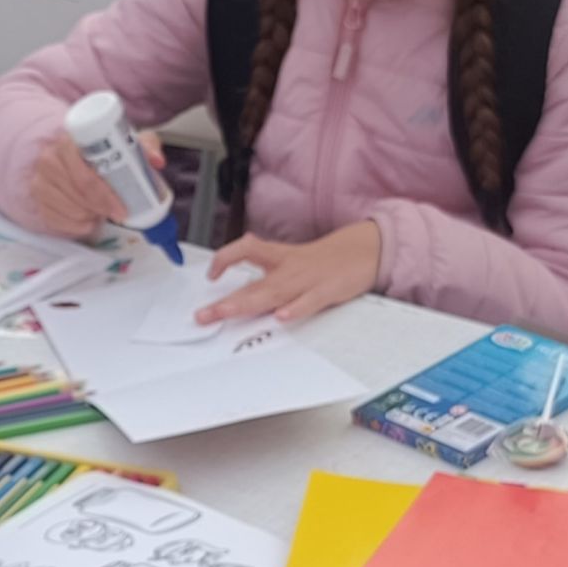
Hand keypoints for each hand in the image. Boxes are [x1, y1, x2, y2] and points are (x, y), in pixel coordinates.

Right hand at [21, 128, 160, 238]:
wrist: (76, 155)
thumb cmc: (104, 152)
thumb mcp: (127, 143)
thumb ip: (145, 147)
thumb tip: (157, 161)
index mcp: (69, 142)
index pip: (84, 176)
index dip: (104, 196)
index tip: (122, 210)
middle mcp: (48, 159)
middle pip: (77, 195)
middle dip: (101, 209)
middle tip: (118, 214)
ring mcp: (40, 181)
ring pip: (69, 210)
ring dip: (90, 217)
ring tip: (102, 212)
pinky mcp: (39, 200)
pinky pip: (58, 222)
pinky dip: (77, 226)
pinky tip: (88, 219)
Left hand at [194, 224, 383, 325]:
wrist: (364, 250)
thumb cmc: (324, 259)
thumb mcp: (291, 258)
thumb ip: (265, 266)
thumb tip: (236, 271)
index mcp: (278, 257)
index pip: (245, 250)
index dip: (224, 259)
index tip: (210, 275)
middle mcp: (288, 268)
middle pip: (253, 285)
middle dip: (226, 302)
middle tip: (204, 315)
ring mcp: (306, 280)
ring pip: (274, 293)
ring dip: (248, 304)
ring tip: (226, 312)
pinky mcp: (326, 291)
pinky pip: (309, 301)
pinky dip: (296, 308)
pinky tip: (282, 317)